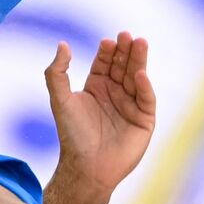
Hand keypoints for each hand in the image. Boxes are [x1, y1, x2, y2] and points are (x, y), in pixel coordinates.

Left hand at [45, 32, 156, 194]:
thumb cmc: (72, 135)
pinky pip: (147, 98)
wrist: (87, 167)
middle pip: (124, 66)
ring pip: (137, 77)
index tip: (108, 41)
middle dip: (126, 50)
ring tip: (140, 43)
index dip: (107, 51)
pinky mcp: (145, 119)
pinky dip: (145, 86)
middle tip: (127, 35)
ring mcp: (132, 105)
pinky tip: (140, 74)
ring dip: (139, 60)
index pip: (105, 62)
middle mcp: (116, 93)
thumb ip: (57, 73)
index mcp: (98, 87)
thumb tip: (62, 44)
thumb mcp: (60, 100)